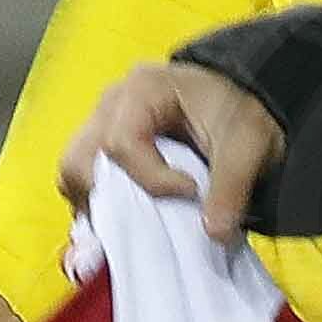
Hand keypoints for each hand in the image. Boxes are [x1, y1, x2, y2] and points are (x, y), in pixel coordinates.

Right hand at [56, 61, 283, 239]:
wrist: (241, 102)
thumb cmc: (239, 111)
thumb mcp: (248, 144)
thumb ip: (232, 186)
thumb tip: (214, 232)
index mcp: (143, 89)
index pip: (121, 142)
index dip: (151, 179)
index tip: (191, 191)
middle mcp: (113, 103)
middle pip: (79, 158)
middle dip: (103, 197)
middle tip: (140, 221)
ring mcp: (103, 123)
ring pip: (74, 169)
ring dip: (95, 203)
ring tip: (130, 225)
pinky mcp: (106, 144)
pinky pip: (84, 178)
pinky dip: (98, 203)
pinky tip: (125, 222)